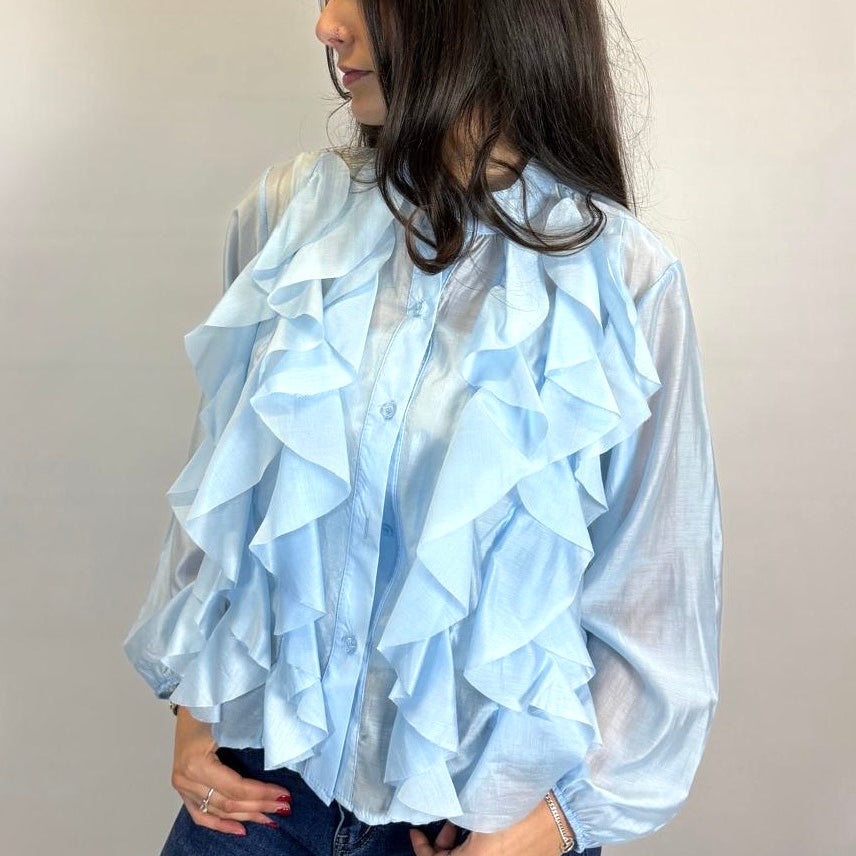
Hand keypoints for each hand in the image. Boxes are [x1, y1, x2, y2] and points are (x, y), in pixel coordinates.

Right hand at [170, 706, 292, 835]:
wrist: (192, 697)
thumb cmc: (213, 704)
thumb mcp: (231, 721)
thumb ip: (249, 741)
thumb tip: (280, 759)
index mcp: (197, 762)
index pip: (236, 788)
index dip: (261, 793)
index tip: (283, 795)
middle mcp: (186, 778)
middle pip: (228, 802)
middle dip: (259, 806)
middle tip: (283, 808)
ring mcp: (182, 786)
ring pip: (217, 810)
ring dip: (246, 815)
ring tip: (269, 819)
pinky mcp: (182, 788)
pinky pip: (200, 814)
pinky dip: (220, 824)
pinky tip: (240, 829)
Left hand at [409, 797, 569, 855]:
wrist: (561, 809)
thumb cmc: (519, 803)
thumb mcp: (480, 808)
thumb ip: (457, 819)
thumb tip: (440, 821)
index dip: (422, 850)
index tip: (415, 833)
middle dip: (441, 849)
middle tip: (441, 826)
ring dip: (458, 848)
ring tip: (459, 824)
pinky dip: (475, 850)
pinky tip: (476, 831)